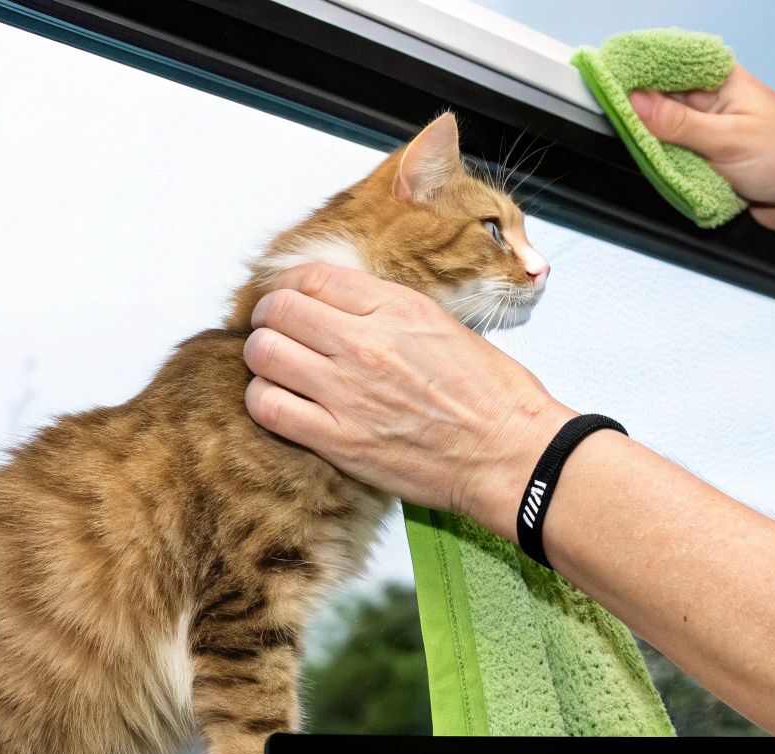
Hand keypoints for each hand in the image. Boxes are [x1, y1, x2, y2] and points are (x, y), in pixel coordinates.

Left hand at [242, 263, 575, 534]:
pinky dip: (264, 401)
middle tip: (277, 333)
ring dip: (264, 360)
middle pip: (278, 311)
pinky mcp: (340, 441)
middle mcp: (366, 343)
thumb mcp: (445, 326)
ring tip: (278, 370)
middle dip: (270, 319)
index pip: (310, 277)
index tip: (288, 299)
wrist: (510, 454)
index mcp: (396, 308)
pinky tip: (281, 404)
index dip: (288, 286)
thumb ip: (389, 311)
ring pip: (264, 355)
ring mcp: (348, 393)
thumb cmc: (493, 397)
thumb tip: (345, 305)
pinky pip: (269, 408)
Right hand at [628, 65, 774, 234]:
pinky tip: (659, 166)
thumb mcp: (728, 139)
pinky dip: (667, 164)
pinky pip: (676, 157)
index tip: (609, 80)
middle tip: (617, 120)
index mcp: (723, 79)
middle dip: (641, 112)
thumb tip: (637, 104)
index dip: (638, 72)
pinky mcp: (709, 158)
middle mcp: (715, 101)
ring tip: (641, 147)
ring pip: (666, 132)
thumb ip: (678, 124)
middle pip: (662, 99)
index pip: (670, 66)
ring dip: (654, 143)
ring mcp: (710, 131)